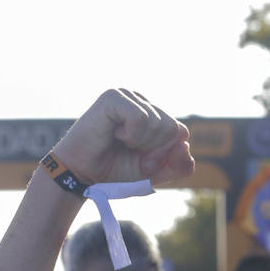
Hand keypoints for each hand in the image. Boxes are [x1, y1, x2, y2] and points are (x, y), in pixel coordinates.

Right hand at [52, 89, 194, 185]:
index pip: (181, 133)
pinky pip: (141, 119)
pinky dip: (131, 135)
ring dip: (141, 144)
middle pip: (172, 128)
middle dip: (154, 150)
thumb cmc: (117, 170)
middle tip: (130, 151)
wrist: (83, 174)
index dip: (165, 154)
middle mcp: (143, 102)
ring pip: (159, 124)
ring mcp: (128, 96)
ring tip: (121, 142)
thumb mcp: (156, 172)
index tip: (143, 160)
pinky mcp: (114, 97)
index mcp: (155, 115)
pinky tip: (115, 134)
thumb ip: (179, 165)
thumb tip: (186, 144)